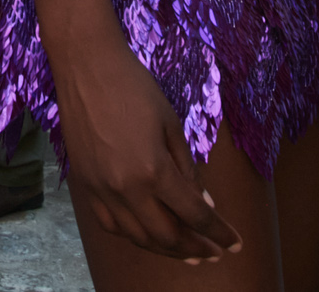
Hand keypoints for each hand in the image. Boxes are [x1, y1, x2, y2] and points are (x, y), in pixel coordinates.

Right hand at [52, 37, 240, 261]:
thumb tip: (204, 203)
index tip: (234, 242)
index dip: (218, 232)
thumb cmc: (134, 87)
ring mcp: (101, 189)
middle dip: (195, 249)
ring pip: (137, 237)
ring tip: (187, 251)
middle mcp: (125, 188)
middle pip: (166, 236)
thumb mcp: (171, 125)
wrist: (87, 66)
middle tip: (214, 252)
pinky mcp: (85, 185)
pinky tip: (148, 233)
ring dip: (165, 249)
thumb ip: (187, 170)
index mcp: (153, 170)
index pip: (194, 215)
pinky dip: (133, 234)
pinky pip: (111, 224)